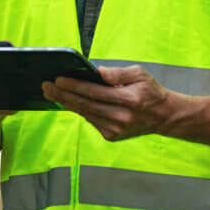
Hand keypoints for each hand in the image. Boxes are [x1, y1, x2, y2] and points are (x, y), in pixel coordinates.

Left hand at [42, 65, 176, 141]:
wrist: (163, 117)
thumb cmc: (150, 92)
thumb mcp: (140, 74)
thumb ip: (118, 73)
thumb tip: (98, 72)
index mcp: (129, 100)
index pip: (94, 92)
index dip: (74, 86)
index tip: (58, 79)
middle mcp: (121, 117)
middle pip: (85, 105)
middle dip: (62, 95)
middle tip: (46, 86)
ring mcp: (115, 130)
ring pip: (85, 114)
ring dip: (66, 103)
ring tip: (51, 92)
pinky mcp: (111, 136)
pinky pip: (90, 120)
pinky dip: (79, 110)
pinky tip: (68, 101)